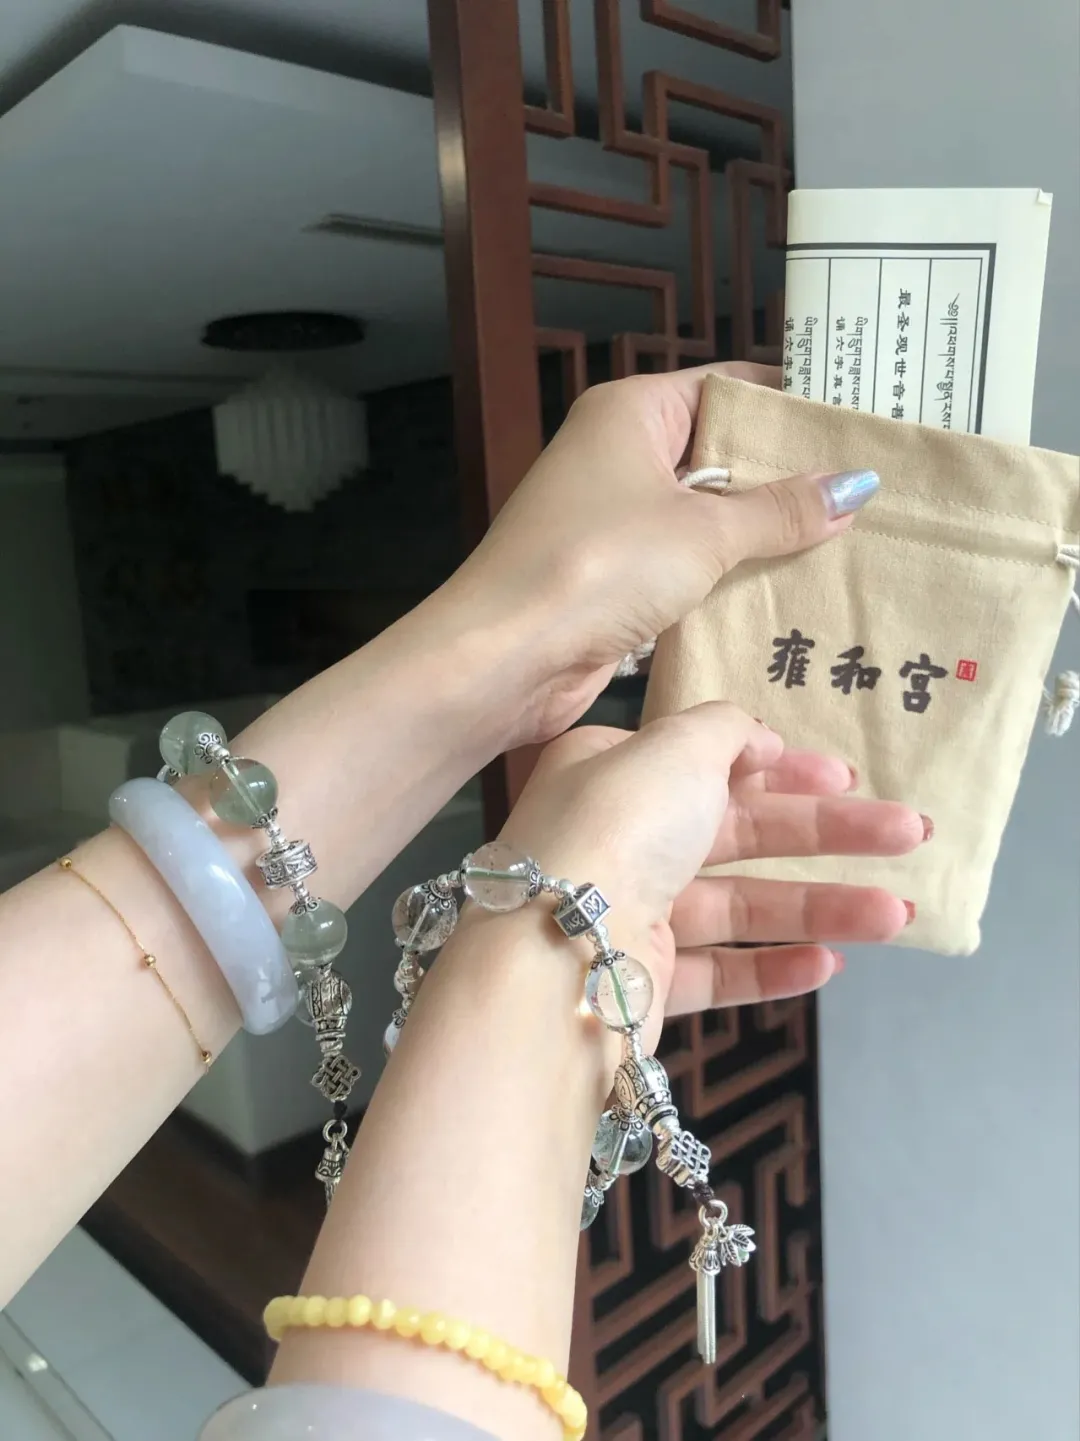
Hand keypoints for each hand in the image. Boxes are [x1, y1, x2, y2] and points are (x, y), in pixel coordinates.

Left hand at [452, 364, 878, 744]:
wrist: (505, 656)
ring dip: (760, 536)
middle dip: (785, 477)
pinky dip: (727, 579)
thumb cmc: (596, 566)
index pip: (725, 386)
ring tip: (850, 544)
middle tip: (871, 491)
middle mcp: (617, 456)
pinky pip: (685, 567)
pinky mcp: (613, 579)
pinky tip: (789, 595)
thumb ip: (779, 509)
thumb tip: (855, 484)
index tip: (858, 420)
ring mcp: (612, 519)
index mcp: (630, 412)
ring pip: (704, 517)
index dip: (788, 403)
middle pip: (718, 454)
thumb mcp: (703, 531)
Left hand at [500, 705, 924, 1051]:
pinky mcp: (641, 982)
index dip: (783, 767)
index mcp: (611, 772)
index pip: (708, 762)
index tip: (848, 776)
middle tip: (910, 835)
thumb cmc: (619, 827)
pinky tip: (829, 964)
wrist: (556, 954)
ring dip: (820, 906)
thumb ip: (726, 729)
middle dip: (828, 833)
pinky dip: (772, 968)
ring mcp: (629, 914)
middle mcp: (616, 839)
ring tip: (898, 915)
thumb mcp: (676, 746)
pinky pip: (717, 971)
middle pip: (739, 832)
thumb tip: (759, 741)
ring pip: (739, 906)